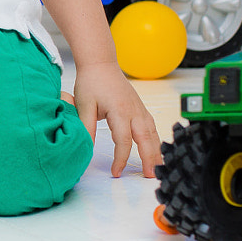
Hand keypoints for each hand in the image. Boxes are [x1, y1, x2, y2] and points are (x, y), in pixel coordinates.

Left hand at [73, 63, 161, 177]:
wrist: (100, 63)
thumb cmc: (91, 82)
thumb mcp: (84, 105)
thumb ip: (87, 127)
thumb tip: (87, 147)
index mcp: (120, 111)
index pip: (124, 141)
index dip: (121, 159)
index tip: (116, 173)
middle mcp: (134, 111)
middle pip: (145, 139)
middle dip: (149, 159)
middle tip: (151, 176)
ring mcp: (140, 109)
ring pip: (153, 134)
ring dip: (156, 151)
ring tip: (158, 168)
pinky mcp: (141, 107)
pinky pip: (152, 127)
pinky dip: (156, 140)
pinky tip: (156, 150)